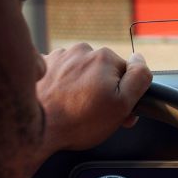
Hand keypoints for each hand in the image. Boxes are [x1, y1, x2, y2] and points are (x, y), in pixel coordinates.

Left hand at [33, 43, 152, 165]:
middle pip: (103, 71)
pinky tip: (61, 101)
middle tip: (95, 114)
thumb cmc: (79, 121)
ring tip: (75, 108)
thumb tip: (141, 59)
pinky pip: (61, 73)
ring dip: (82, 86)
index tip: (116, 111)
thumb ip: (138, 79)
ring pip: (81, 72)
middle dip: (102, 89)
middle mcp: (82, 51)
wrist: (36, 127)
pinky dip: (63, 85)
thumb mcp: (122, 106)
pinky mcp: (42, 64)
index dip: (124, 95)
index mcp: (105, 58)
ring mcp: (59, 56)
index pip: (126, 74)